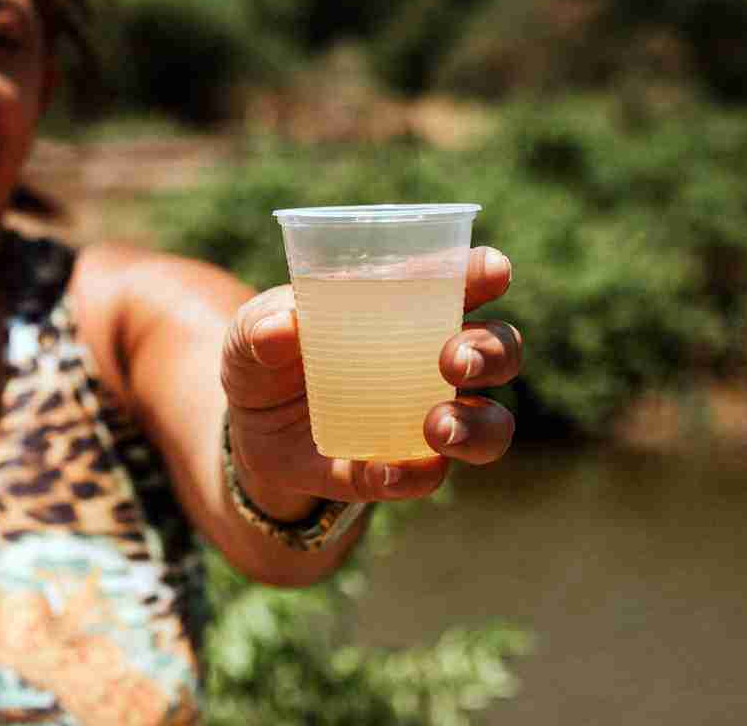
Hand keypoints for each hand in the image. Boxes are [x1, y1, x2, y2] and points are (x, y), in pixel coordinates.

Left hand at [220, 247, 520, 515]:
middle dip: (491, 354)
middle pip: (499, 352)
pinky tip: (383, 469)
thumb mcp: (249, 333)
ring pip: (490, 424)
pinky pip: (423, 477)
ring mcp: (425, 420)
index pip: (463, 283)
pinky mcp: (396, 469)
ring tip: (438, 426)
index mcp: (408, 308)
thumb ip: (260, 327)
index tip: (494, 270)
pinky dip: (410, 475)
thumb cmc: (266, 355)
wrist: (247, 427)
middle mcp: (435, 363)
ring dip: (475, 425)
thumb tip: (282, 327)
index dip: (484, 274)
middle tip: (454, 361)